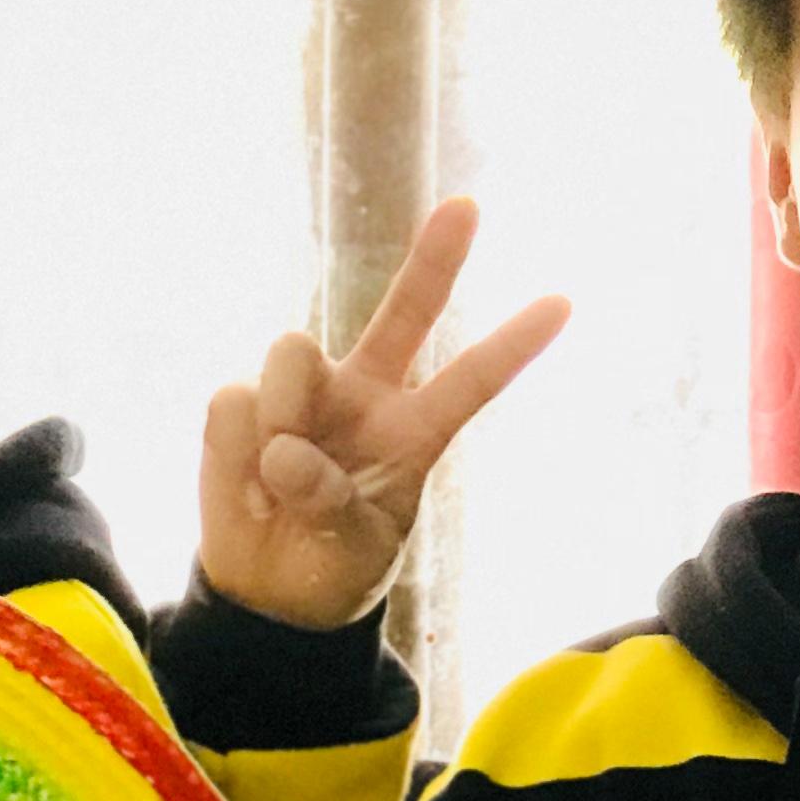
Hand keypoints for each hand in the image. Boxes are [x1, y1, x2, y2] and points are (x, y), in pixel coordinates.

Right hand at [196, 197, 567, 629]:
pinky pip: (235, 401)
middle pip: (403, 312)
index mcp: (412, 431)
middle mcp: (362, 395)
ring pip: (292, 351)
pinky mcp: (240, 405)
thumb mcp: (356, 549)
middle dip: (434, 259)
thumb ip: (332, 502)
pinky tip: (244, 491)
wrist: (265, 593)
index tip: (565, 303)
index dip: (513, 344)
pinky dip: (234, 452)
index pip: (471, 380)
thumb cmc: (331, 564)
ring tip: (275, 481)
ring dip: (281, 414)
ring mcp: (301, 393)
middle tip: (467, 208)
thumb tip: (284, 453)